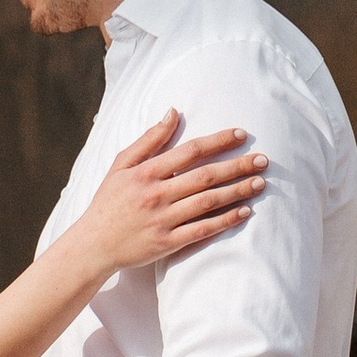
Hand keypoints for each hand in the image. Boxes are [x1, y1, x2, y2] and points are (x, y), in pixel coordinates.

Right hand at [75, 110, 265, 276]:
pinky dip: (225, 221)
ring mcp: (163, 220)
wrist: (93, 244)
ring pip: (208, 203)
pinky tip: (244, 212)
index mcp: (146, 172)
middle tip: (263, 160)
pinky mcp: (167, 243)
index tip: (242, 135)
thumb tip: (173, 111)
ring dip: (237, 192)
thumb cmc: (109, 201)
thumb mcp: (121, 164)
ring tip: (259, 183)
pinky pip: (202, 230)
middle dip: (237, 166)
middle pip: (205, 177)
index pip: (190, 151)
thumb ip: (149, 139)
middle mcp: (157, 194)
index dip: (218, 141)